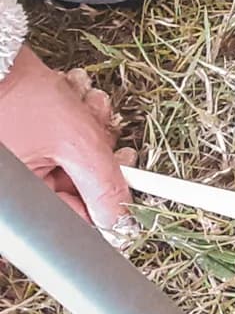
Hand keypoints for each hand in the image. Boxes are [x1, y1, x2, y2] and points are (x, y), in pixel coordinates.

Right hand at [0, 51, 130, 227]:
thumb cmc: (23, 98)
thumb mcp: (75, 144)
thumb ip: (103, 184)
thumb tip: (122, 218)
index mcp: (28, 196)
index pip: (80, 216)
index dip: (111, 198)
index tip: (131, 179)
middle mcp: (24, 182)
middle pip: (84, 180)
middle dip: (100, 150)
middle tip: (102, 129)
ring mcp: (29, 156)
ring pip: (80, 153)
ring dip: (91, 126)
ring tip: (81, 104)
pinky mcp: (33, 135)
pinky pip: (68, 134)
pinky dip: (77, 115)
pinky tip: (71, 96)